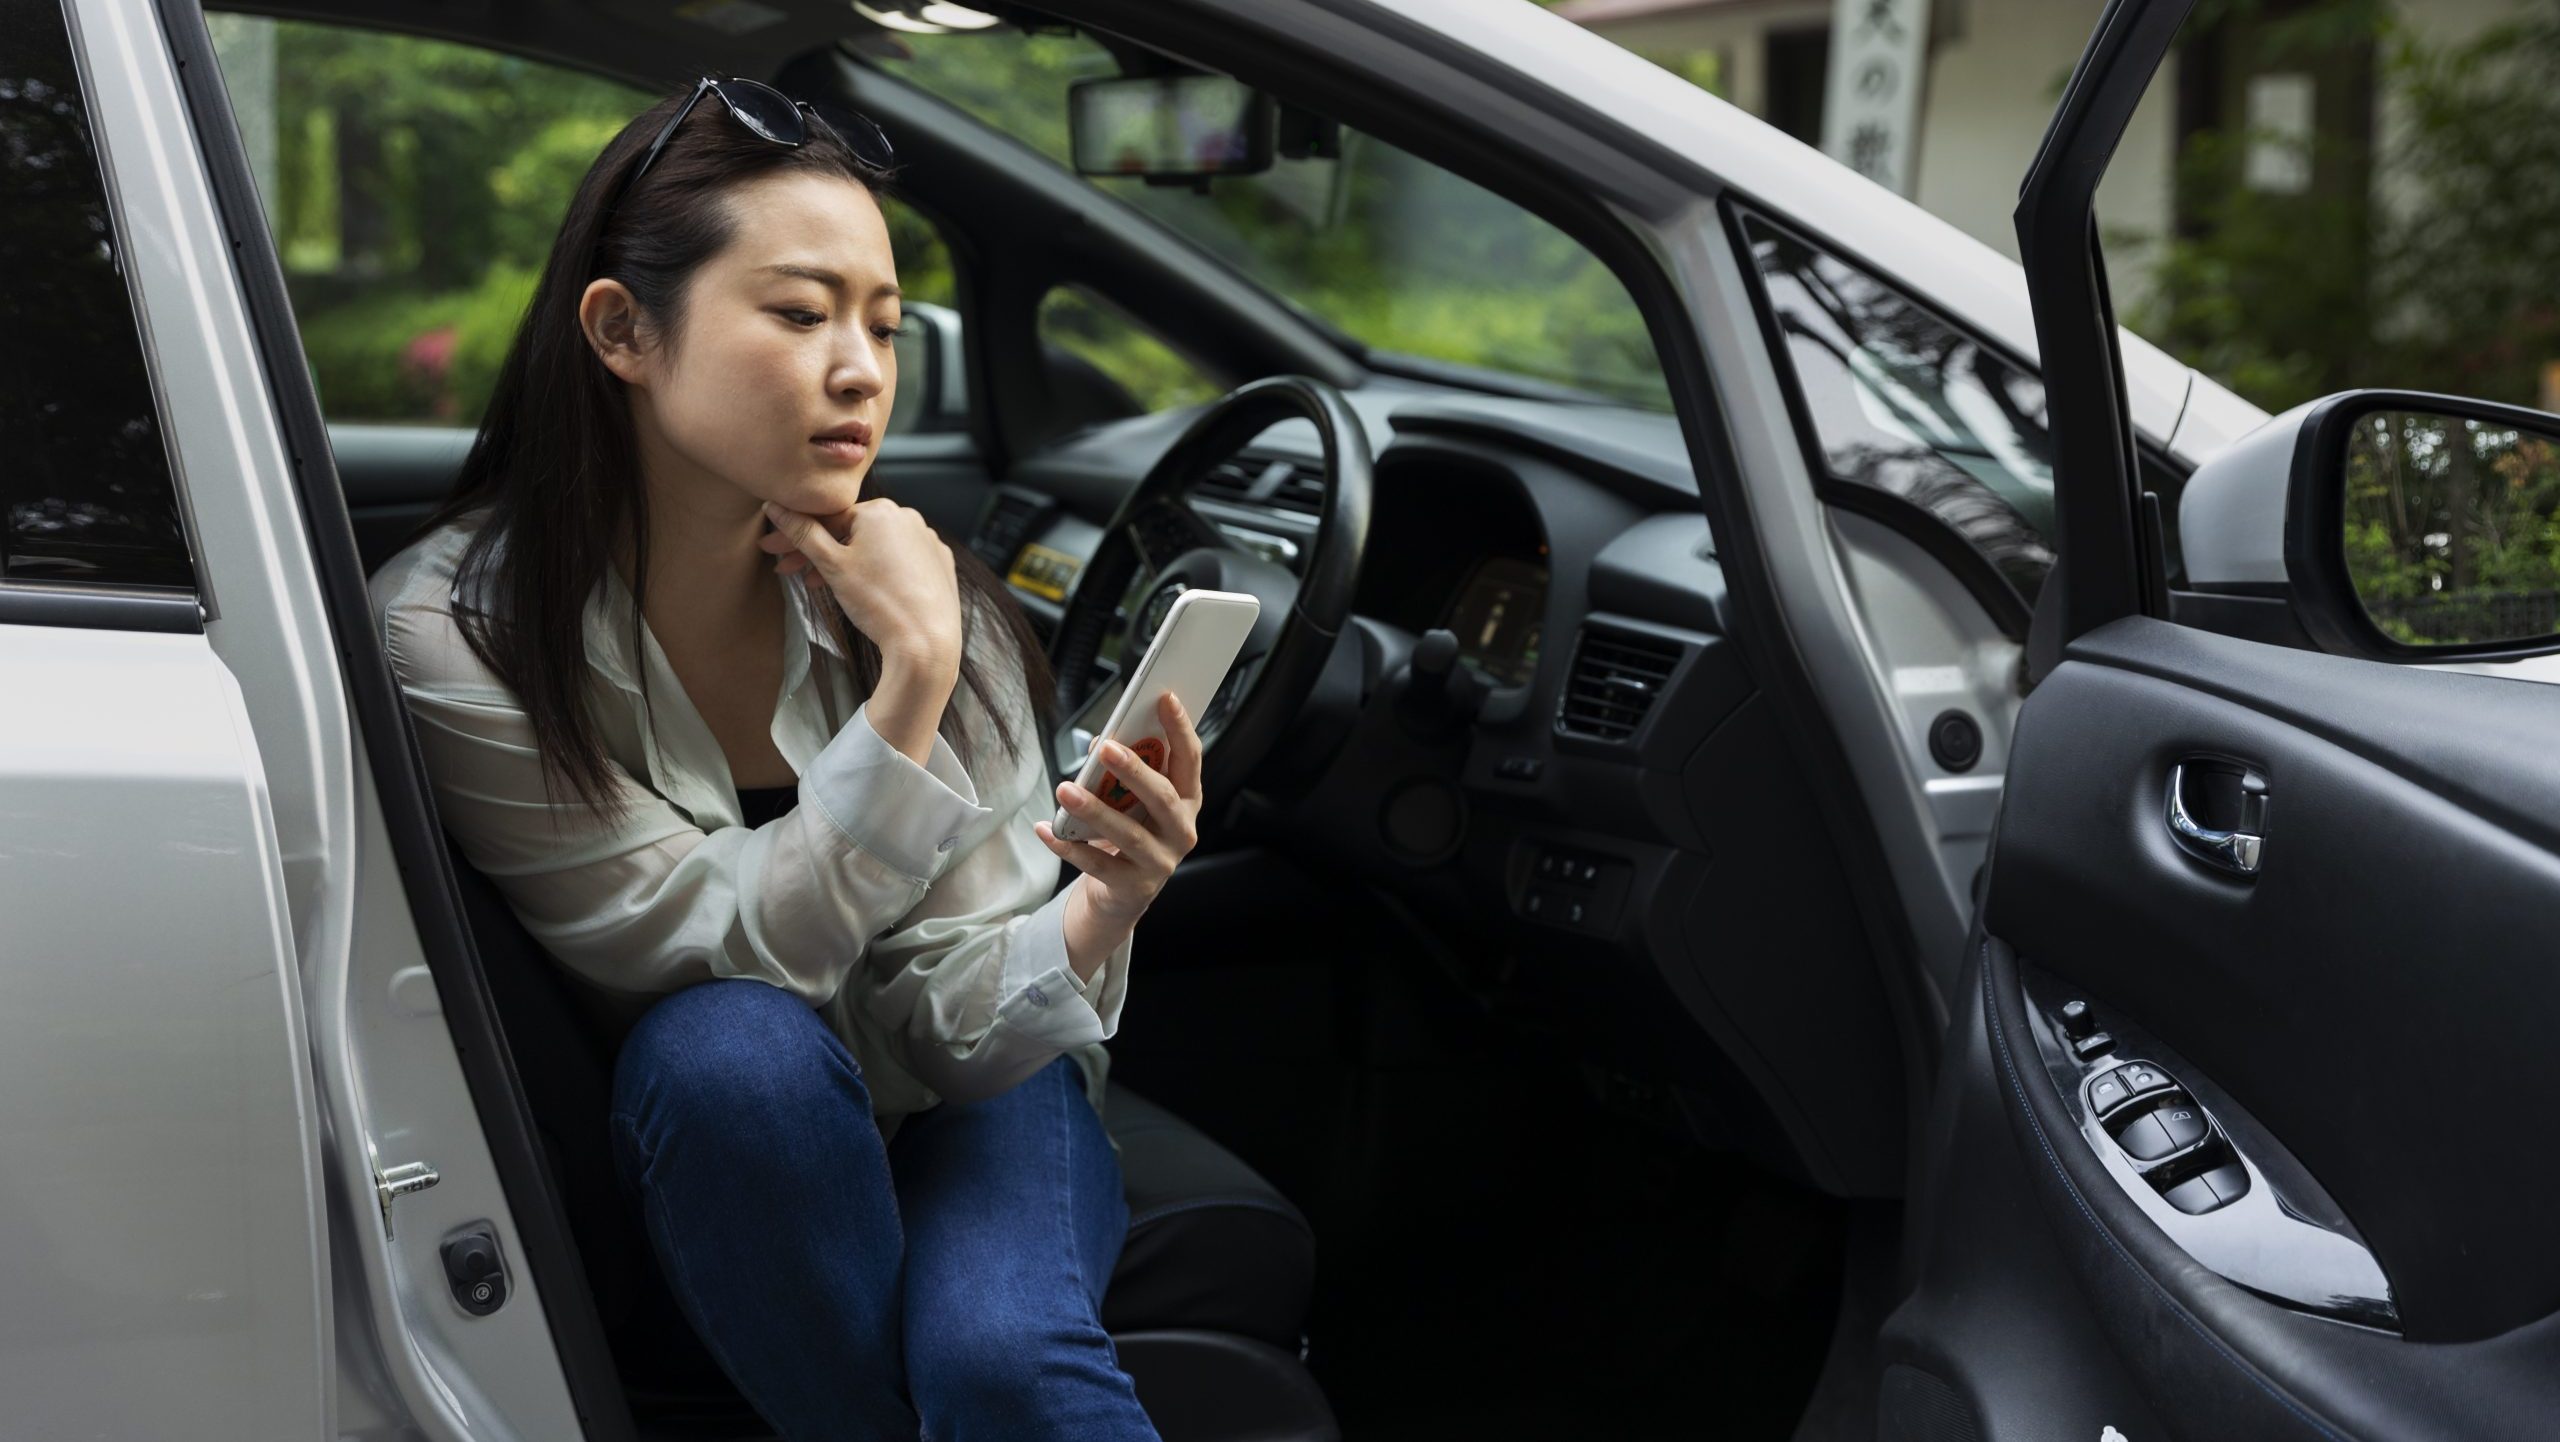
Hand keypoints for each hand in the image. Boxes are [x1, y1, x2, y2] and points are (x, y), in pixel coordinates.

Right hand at [760, 497, 962, 665]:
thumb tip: (776, 508)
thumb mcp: (831, 565)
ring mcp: (927, 540)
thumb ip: (802, 533)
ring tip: (818, 585)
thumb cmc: (879, 602)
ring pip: (874, 546)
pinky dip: (876, 570)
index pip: (827, 518)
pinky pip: (898, 560)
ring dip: (843, 563)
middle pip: (850, 532)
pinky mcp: (938, 563)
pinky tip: (861, 588)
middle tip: (787, 570)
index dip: (795, 536)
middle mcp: (908, 517)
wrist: (926, 642)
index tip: (773, 550)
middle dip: (817, 552)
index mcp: (881, 510)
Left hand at [1034, 690, 1202, 925]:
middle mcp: (1181, 831)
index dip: (1180, 729)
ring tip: (1065, 790)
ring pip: (1128, 833)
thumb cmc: (1132, 832)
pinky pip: (1097, 865)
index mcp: (1187, 800)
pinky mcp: (1134, 886)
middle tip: (1106, 747)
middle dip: (1134, 770)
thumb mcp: (1134, 800)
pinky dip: (1068, 847)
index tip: (1166, 699)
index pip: (1189, 760)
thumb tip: (1100, 744)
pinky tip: (1045, 829)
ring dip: (1094, 809)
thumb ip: (1124, 771)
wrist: (1124, 894)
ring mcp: (1160, 862)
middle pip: (1162, 797)